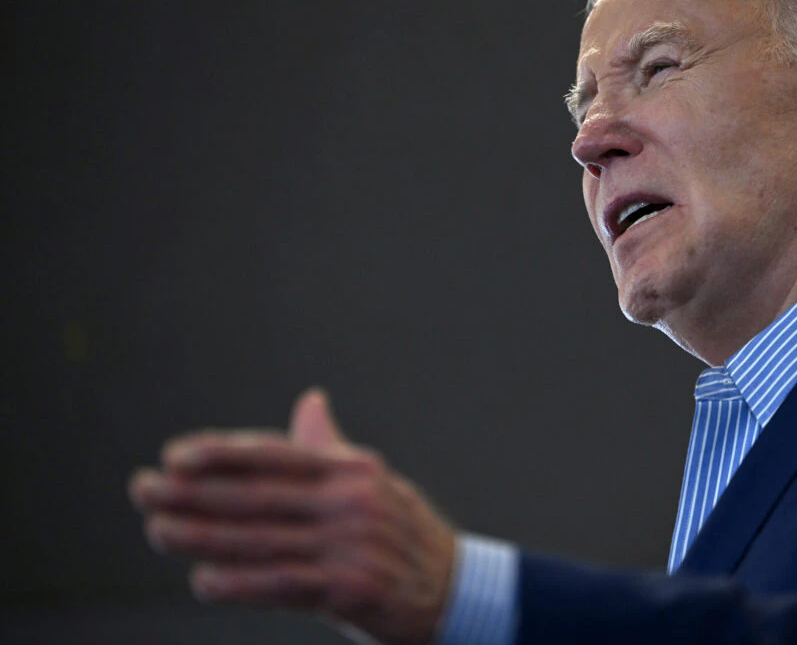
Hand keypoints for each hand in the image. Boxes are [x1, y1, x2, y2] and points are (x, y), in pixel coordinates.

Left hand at [129, 389, 456, 644]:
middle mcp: (351, 501)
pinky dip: (241, 582)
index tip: (174, 456)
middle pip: (258, 494)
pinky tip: (203, 579)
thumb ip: (331, 448)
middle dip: (194, 492)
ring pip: (262, 539)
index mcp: (352, 469)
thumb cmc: (402, 536)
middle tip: (143, 489)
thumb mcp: (374, 484)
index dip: (222, 453)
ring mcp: (353, 545)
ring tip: (158, 530)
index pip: (276, 454)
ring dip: (202, 536)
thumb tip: (310, 401)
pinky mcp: (353, 589)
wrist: (458, 591)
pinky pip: (284, 584)